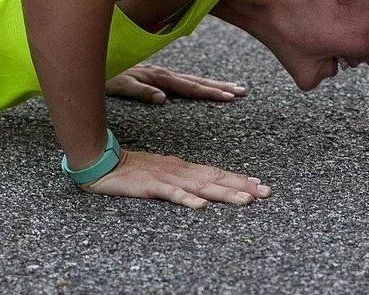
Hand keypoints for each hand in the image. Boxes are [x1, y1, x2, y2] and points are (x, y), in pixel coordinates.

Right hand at [82, 149, 272, 208]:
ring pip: (201, 187)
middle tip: (266, 193)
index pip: (217, 173)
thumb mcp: (163, 174)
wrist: (101, 161)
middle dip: (243, 186)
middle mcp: (180, 171)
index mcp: (184, 168)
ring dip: (225, 193)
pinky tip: (201, 206)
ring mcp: (167, 178)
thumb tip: (204, 189)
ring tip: (246, 201)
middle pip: (217, 179)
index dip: (240, 179)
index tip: (261, 185)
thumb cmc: (132, 170)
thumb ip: (183, 180)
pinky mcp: (151, 186)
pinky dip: (188, 200)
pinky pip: (172, 194)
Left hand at [105, 64, 246, 103]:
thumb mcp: (118, 84)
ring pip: (191, 79)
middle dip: (219, 87)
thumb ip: (140, 91)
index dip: (210, 92)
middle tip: (242, 92)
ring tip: (232, 88)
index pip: (189, 86)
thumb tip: (164, 100)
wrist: (89, 59)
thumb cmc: (101, 75)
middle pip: (196, 81)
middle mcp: (161, 73)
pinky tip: (205, 87)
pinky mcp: (154, 75)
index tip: (229, 97)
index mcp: (156, 76)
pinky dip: (197, 83)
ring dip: (212, 84)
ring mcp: (159, 73)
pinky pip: (181, 80)